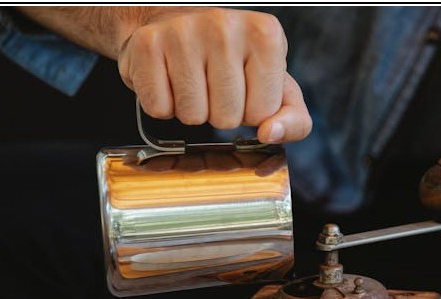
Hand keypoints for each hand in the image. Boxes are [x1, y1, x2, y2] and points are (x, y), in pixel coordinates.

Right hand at [118, 8, 310, 142]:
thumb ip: (293, 119)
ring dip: (191, 111)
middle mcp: (225, 25)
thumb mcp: (275, 87)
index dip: (250, 111)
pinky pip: (159, 108)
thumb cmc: (232, 61)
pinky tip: (169, 80)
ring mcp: (183, 32)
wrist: (177, 23)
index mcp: (265, 34)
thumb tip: (270, 133)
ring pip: (193, 116)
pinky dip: (163, 105)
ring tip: (191, 82)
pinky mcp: (147, 44)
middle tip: (213, 86)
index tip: (242, 88)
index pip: (262, 113)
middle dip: (220, 113)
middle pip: (227, 118)